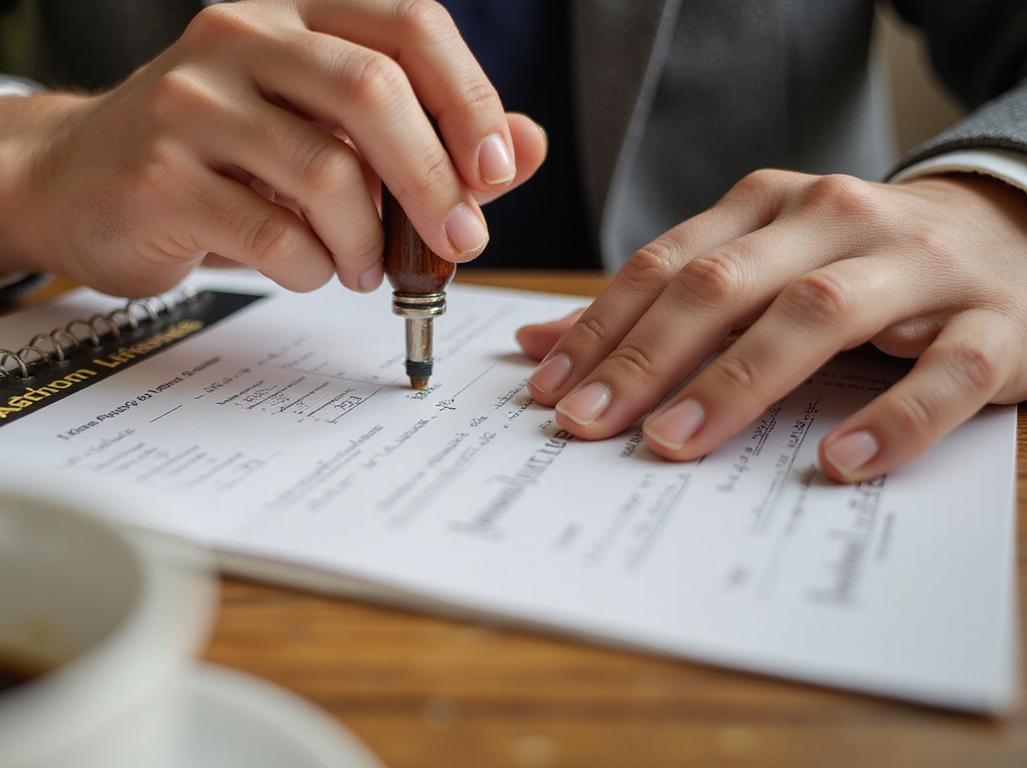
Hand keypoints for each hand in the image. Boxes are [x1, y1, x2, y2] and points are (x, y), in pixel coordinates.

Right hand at [0, 0, 545, 298]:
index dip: (469, 96)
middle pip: (372, 90)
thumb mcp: (318, 132)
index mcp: (291, 13)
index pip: (408, 24)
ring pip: (325, 172)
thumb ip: (422, 138)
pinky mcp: (158, 174)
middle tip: (458, 241)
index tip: (495, 170)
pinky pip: (272, 233)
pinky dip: (311, 268)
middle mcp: (240, 38)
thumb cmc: (211, 158)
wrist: (71, 180)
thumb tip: (522, 148)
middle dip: (434, 179)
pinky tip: (309, 269)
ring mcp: (191, 101)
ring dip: (368, 240)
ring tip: (366, 268)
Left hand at [517, 171, 1026, 482]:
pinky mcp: (993, 322)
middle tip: (590, 423)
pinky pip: (945, 372)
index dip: (600, 328)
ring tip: (677, 443)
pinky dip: (893, 418)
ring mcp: (918, 266)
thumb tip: (541, 345)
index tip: (548, 391)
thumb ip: (660, 302)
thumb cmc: (856, 263)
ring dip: (737, 383)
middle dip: (647, 357)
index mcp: (770, 205)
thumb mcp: (757, 264)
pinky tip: (838, 460)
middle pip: (725, 285)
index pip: (666, 265)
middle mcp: (836, 220)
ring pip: (817, 315)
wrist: (1010, 234)